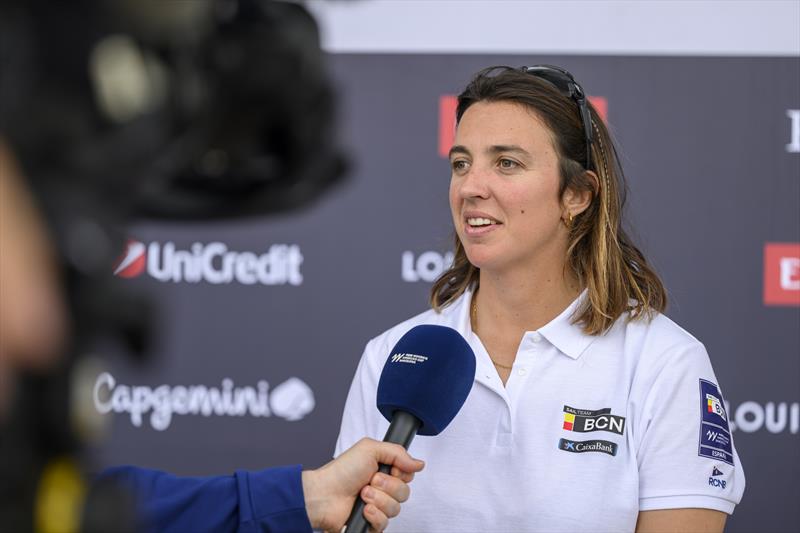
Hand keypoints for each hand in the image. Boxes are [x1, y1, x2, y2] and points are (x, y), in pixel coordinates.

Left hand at [301, 438, 424, 531]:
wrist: (324, 495)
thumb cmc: (342, 471)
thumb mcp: (370, 449)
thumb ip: (398, 452)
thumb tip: (418, 463)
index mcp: (383, 471)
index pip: (408, 476)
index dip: (401, 473)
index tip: (389, 469)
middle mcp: (382, 489)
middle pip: (404, 493)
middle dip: (387, 486)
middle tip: (370, 481)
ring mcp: (377, 507)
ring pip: (396, 509)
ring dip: (378, 499)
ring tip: (362, 495)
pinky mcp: (371, 523)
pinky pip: (385, 524)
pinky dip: (374, 515)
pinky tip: (363, 509)